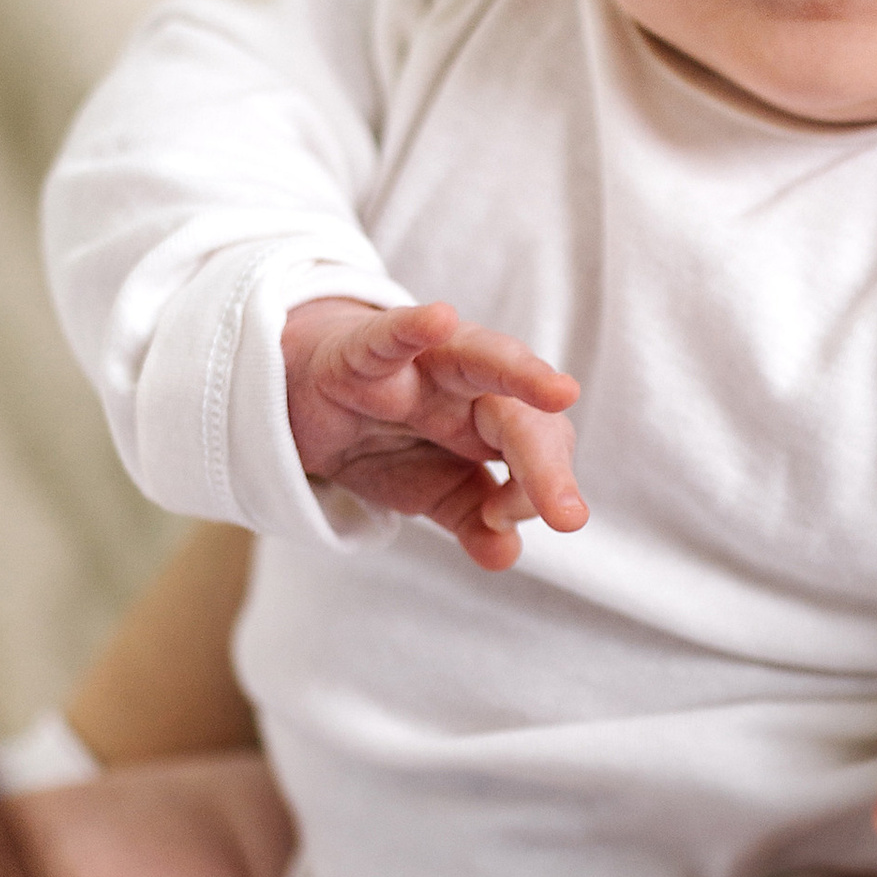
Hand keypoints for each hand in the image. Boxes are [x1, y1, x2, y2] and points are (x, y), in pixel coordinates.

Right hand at [282, 294, 586, 571]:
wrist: (308, 397)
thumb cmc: (386, 437)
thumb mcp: (432, 490)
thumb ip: (473, 519)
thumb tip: (505, 555)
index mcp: (494, 420)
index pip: (537, 451)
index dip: (534, 492)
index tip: (499, 524)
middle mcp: (471, 385)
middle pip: (520, 416)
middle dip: (547, 463)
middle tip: (568, 516)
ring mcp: (422, 363)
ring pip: (481, 360)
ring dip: (521, 374)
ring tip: (561, 392)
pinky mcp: (364, 352)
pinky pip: (389, 339)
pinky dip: (412, 329)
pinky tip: (439, 320)